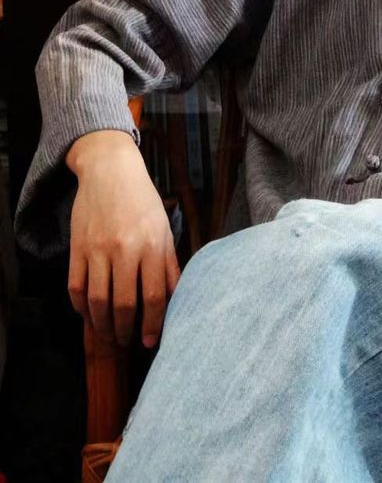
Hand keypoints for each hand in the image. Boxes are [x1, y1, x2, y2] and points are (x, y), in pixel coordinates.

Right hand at [66, 130, 180, 347]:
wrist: (110, 170)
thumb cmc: (143, 200)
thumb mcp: (164, 228)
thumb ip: (169, 264)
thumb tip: (176, 298)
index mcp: (152, 245)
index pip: (154, 296)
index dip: (153, 324)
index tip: (151, 341)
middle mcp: (125, 249)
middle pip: (123, 305)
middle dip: (126, 331)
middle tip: (127, 342)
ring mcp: (98, 250)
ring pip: (97, 302)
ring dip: (102, 326)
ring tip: (109, 336)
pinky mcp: (77, 248)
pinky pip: (75, 288)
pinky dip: (81, 308)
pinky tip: (89, 315)